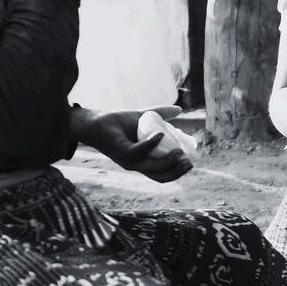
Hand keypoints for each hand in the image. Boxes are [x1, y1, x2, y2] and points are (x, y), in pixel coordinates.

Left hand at [73, 109, 193, 181]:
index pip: (164, 174)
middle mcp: (136, 164)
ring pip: (152, 167)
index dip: (178, 171)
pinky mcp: (121, 152)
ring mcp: (129, 160)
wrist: (95, 120)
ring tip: (179, 151)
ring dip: (168, 161)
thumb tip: (179, 110)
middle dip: (177, 171)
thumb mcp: (143, 118)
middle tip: (188, 161)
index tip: (191, 161)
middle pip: (161, 175)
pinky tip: (160, 135)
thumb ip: (161, 114)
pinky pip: (139, 151)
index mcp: (143, 161)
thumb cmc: (117, 122)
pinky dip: (151, 144)